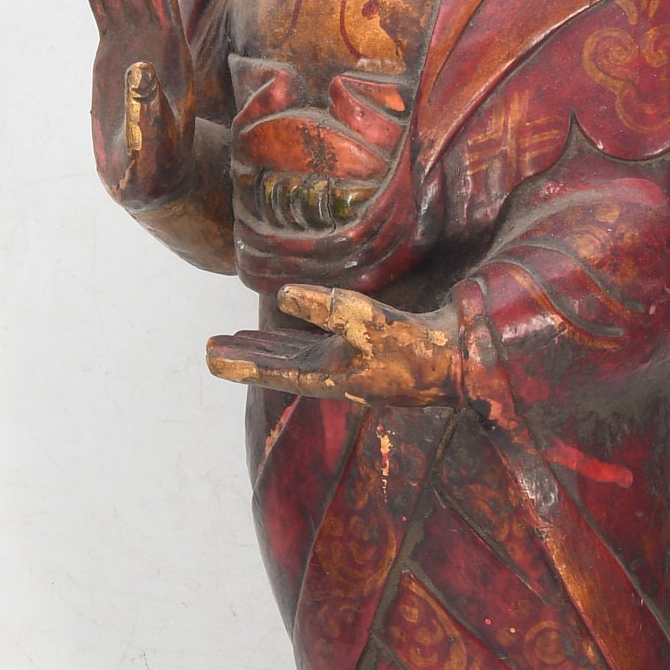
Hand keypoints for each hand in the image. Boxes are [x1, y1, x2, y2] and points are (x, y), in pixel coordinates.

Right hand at [75, 0, 194, 207]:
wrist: (153, 183)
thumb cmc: (154, 172)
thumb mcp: (152, 149)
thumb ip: (149, 114)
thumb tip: (142, 73)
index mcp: (169, 60)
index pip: (160, 2)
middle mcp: (155, 42)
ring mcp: (135, 42)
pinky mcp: (116, 49)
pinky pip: (104, 2)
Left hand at [206, 286, 461, 405]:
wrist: (461, 363)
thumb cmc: (417, 347)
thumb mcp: (370, 322)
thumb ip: (326, 308)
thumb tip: (282, 294)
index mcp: (329, 374)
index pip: (273, 370)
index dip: (240, 363)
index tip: (208, 357)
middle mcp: (335, 374)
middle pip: (279, 366)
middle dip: (246, 356)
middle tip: (210, 349)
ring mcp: (352, 366)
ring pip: (297, 358)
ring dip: (267, 350)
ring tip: (238, 341)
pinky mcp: (368, 354)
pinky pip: (320, 347)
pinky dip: (299, 340)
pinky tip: (296, 332)